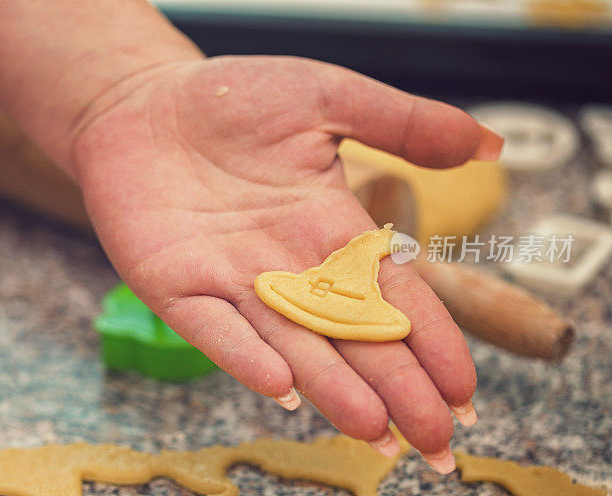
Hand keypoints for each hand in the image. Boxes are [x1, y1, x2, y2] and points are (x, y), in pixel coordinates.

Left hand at [72, 56, 500, 472]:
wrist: (144, 103)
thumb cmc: (234, 98)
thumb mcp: (327, 97)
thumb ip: (402, 123)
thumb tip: (490, 145)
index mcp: (330, 228)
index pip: (393, 295)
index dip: (431, 341)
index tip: (464, 390)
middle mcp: (287, 266)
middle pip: (352, 336)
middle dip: (397, 388)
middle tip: (436, 443)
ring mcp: (231, 280)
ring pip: (291, 344)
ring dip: (331, 387)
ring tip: (374, 429)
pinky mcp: (175, 284)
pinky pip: (213, 328)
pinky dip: (244, 356)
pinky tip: (281, 388)